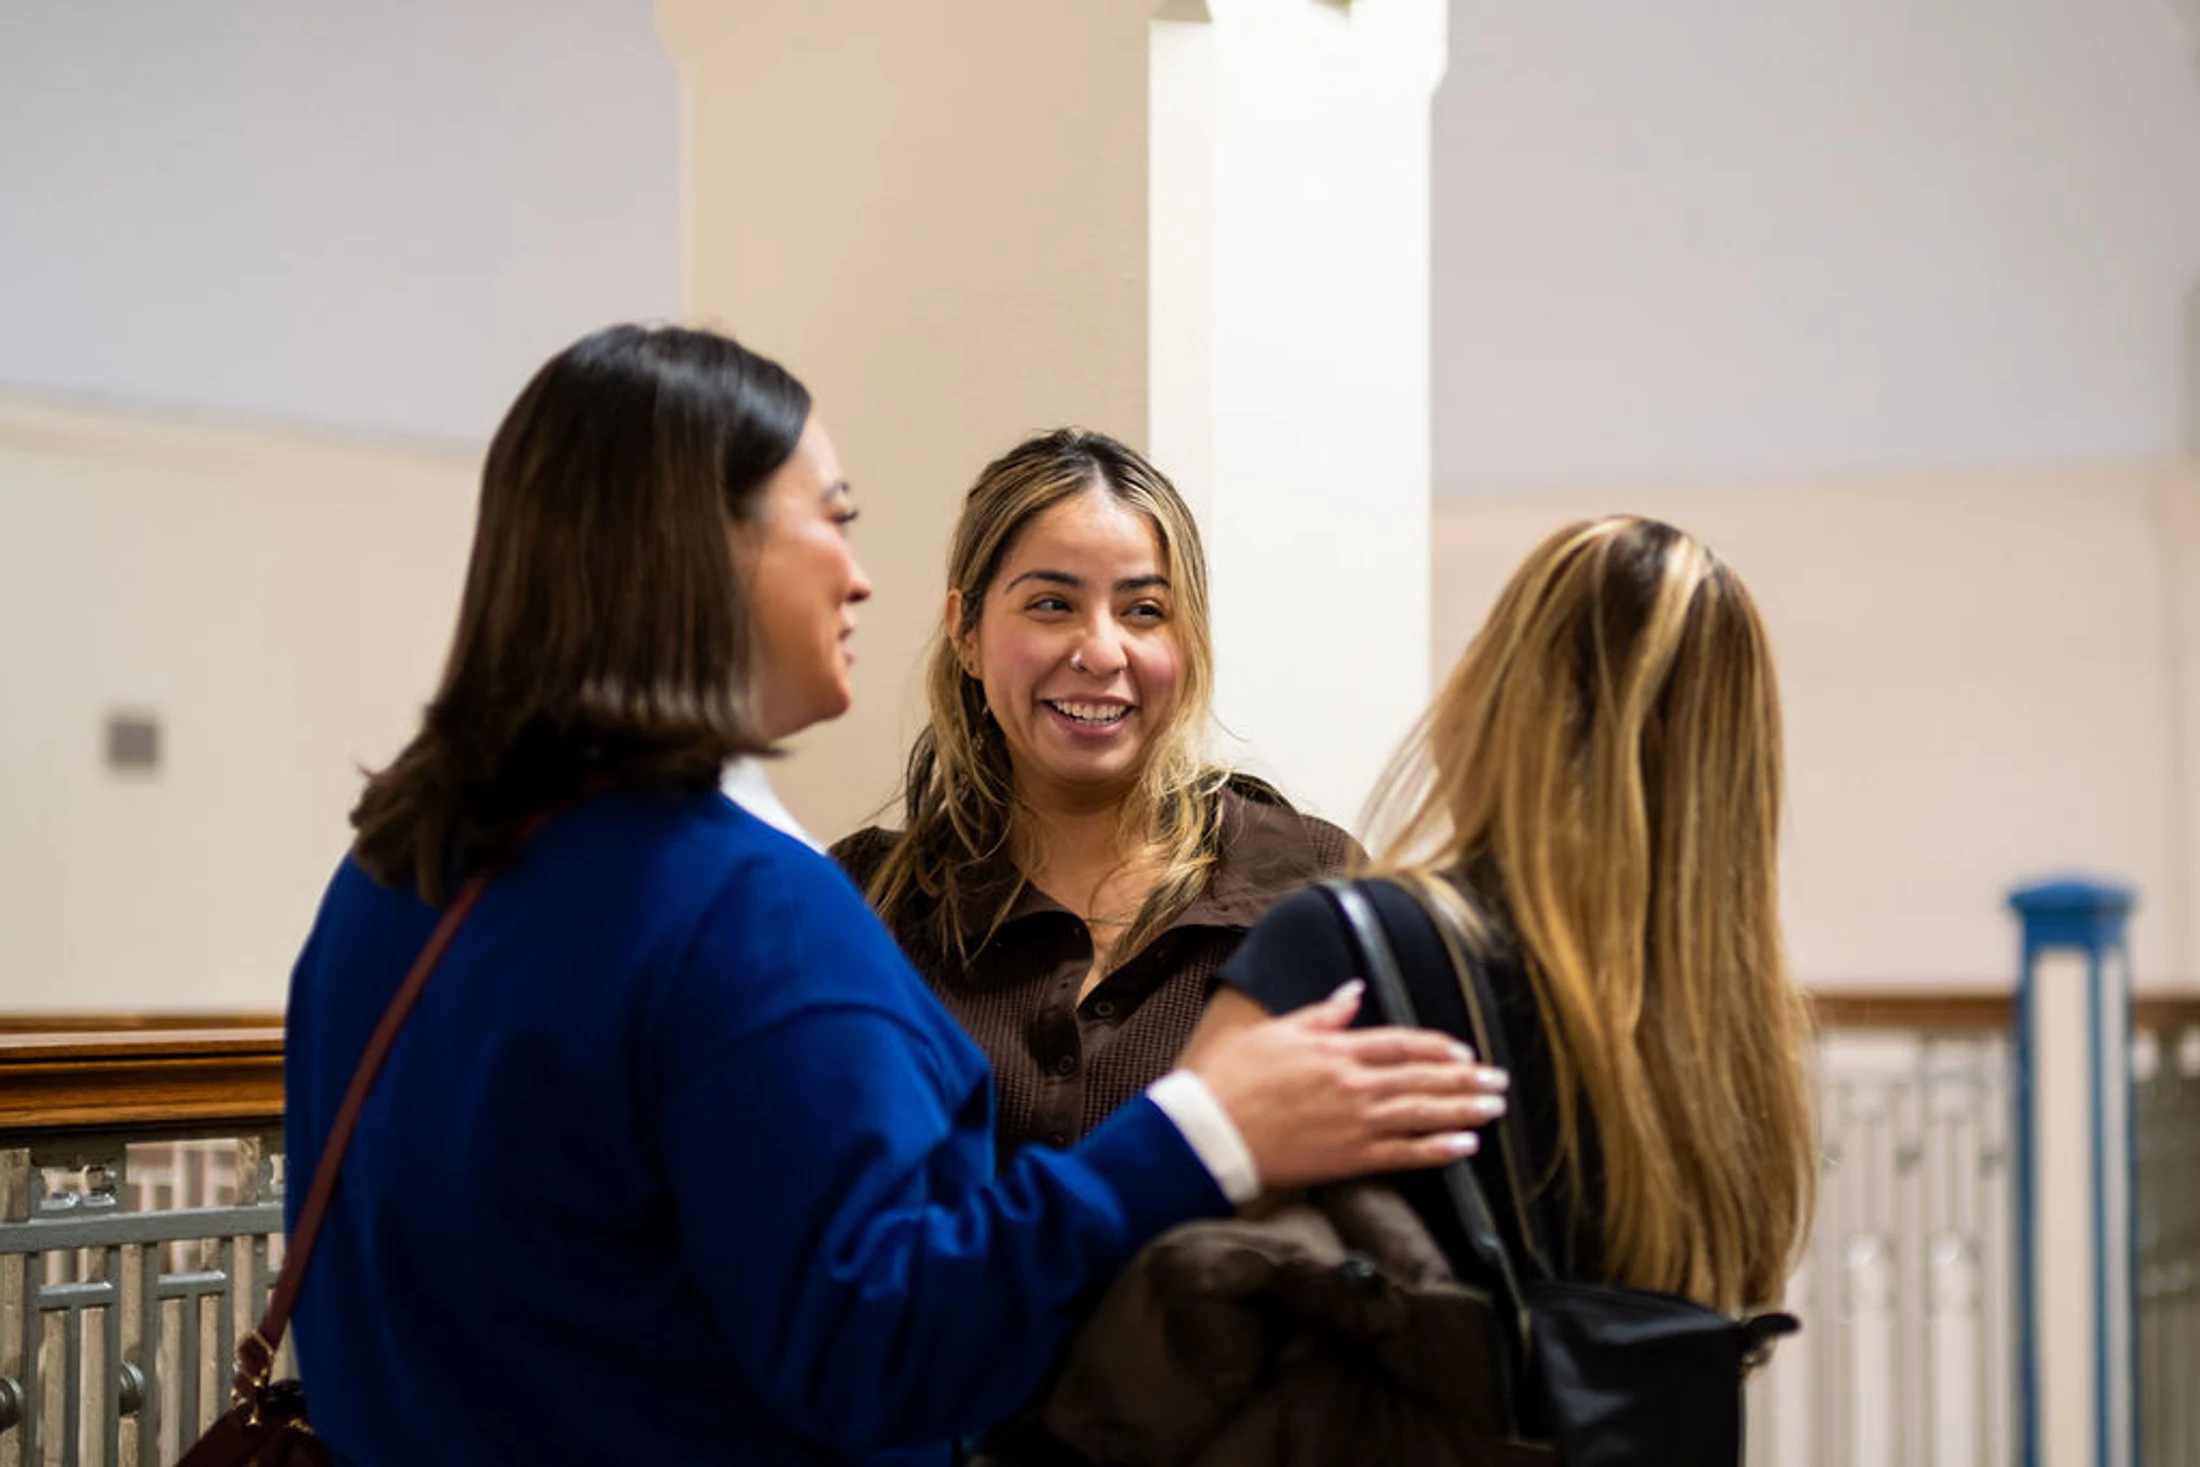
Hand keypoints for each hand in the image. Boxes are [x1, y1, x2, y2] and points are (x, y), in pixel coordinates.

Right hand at [1181, 983, 1510, 1191]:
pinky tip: (1465, 1147)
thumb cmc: (1234, 1078)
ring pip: (1421, 1113)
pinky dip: (1436, 1150)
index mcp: (1336, 1051)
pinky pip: (1403, 1154)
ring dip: (1463, 1110)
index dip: (1437, 1047)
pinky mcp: (1348, 1159)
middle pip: (1422, 1079)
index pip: (1401, 1044)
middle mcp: (1354, 1084)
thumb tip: (1354, 990)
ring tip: (1494, 1108)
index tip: (1465, 1051)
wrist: (1210, 1131)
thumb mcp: (1277, 1032)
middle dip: (1464, 1080)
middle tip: (1499, 1082)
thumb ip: (1323, 1014)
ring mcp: (1354, 1123)